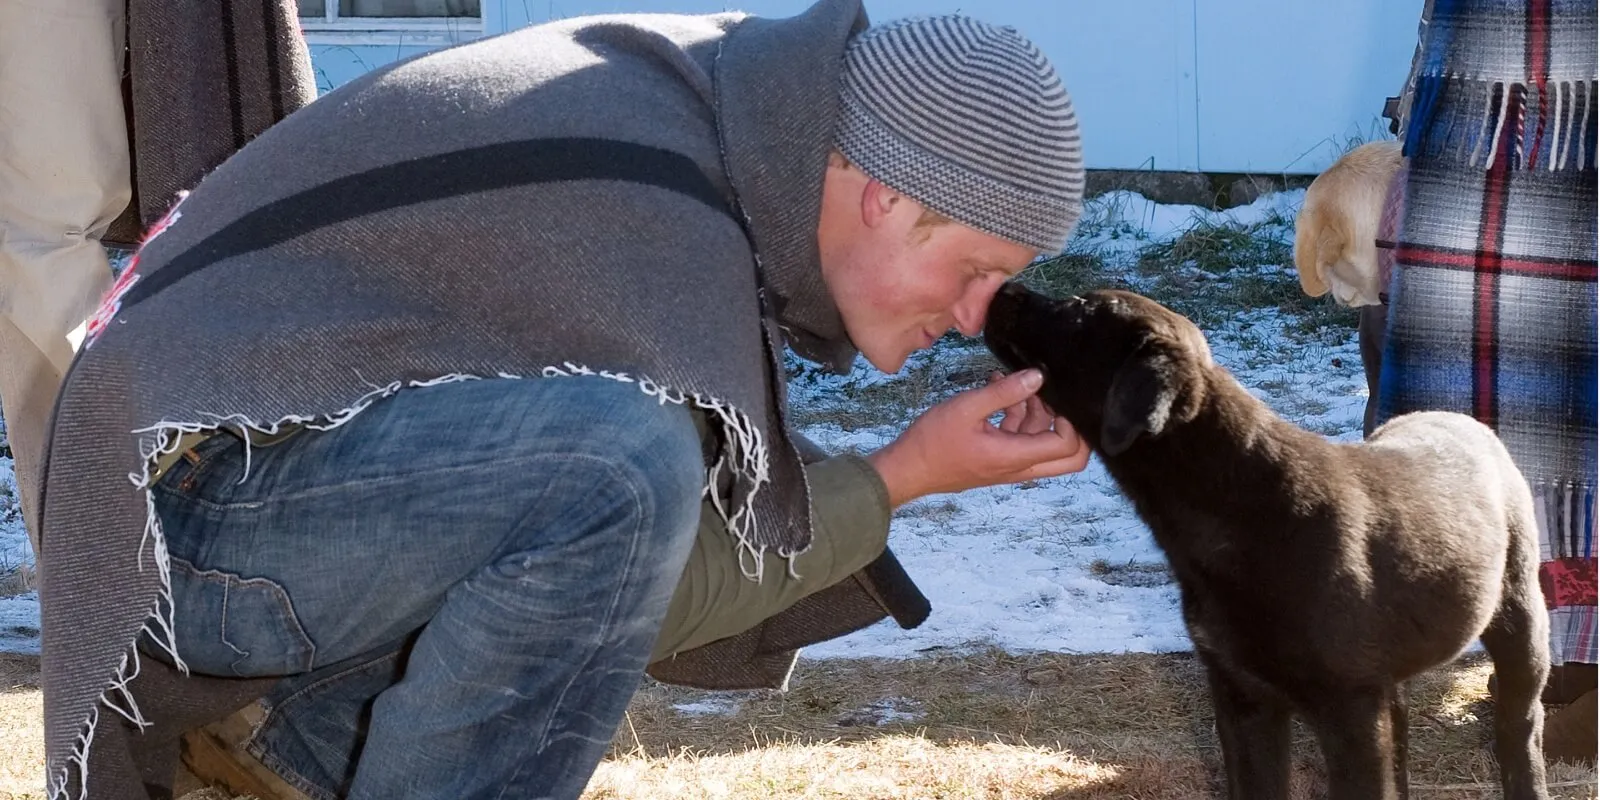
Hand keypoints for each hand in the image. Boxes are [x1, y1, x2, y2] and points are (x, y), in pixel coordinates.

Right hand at [866, 368, 1089, 506]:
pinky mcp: (998, 460)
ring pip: (1045, 445)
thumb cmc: (932, 441)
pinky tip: (999, 392)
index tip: (1054, 396)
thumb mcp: (967, 407)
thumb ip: (1004, 392)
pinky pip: (1022, 440)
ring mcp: (1010, 466)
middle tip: (1052, 398)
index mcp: (1015, 456)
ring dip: (1039, 415)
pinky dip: (1019, 417)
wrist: (909, 468)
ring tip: (1015, 386)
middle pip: (1069, 459)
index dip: (1070, 420)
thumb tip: (1037, 376)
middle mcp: (1019, 467)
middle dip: (1069, 427)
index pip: (1067, 446)